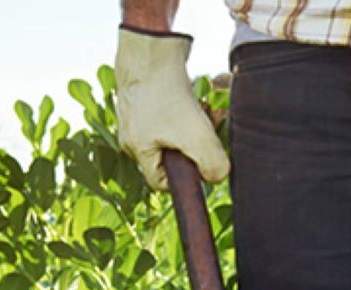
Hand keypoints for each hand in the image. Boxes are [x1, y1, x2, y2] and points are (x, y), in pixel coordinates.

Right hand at [114, 27, 229, 189]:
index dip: (185, 178)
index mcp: (137, 150)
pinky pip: (171, 111)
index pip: (160, 181)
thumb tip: (218, 176)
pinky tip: (199, 97)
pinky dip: (189, 107)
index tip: (203, 162)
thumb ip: (212, 164)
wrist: (152, 46)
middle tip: (211, 129)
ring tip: (208, 110)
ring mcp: (138, 113)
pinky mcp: (147, 95)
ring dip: (196, 124)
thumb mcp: (196, 136)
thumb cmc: (167, 93)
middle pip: (172, 153)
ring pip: (175, 131)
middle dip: (197, 145)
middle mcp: (133, 134)